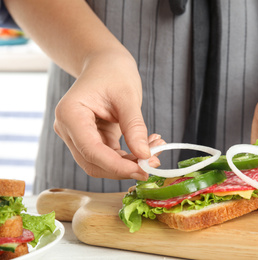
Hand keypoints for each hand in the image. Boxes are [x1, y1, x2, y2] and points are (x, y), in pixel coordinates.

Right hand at [53, 51, 162, 180]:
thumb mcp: (128, 96)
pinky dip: (129, 156)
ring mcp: (78, 136)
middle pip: (94, 163)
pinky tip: (148, 145)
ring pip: (102, 163)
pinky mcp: (91, 139)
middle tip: (154, 163)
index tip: (143, 170)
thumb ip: (134, 127)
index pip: (91, 150)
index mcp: (70, 114)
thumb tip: (144, 156)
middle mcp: (68, 129)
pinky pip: (109, 155)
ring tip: (156, 148)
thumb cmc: (114, 72)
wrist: (106, 63)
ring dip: (130, 163)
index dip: (117, 166)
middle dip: (125, 168)